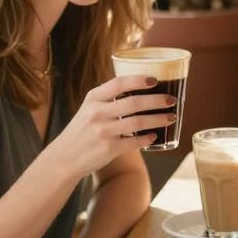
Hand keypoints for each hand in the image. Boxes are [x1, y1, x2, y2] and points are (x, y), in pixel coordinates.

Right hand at [53, 76, 176, 177]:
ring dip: (159, 119)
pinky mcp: (108, 149)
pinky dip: (147, 139)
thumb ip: (109, 99)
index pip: (119, 83)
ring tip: (171, 117)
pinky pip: (134, 142)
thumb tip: (140, 90)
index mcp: (94, 98)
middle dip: (157, 100)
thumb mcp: (89, 108)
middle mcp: (97, 113)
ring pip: (138, 122)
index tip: (155, 80)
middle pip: (134, 102)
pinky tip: (154, 137)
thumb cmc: (82, 131)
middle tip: (172, 100)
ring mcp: (103, 131)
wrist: (65, 157)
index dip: (139, 80)